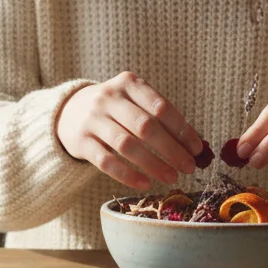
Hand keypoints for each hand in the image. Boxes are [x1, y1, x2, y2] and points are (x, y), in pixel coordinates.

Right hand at [57, 72, 203, 190]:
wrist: (69, 111)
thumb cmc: (115, 110)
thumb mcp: (135, 103)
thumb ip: (161, 119)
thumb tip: (198, 147)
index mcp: (128, 83)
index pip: (160, 107)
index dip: (181, 130)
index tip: (197, 149)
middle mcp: (109, 98)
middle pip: (145, 126)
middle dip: (171, 150)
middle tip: (188, 168)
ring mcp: (92, 119)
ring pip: (127, 145)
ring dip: (153, 164)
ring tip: (172, 178)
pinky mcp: (81, 141)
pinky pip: (106, 162)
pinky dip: (127, 175)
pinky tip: (145, 183)